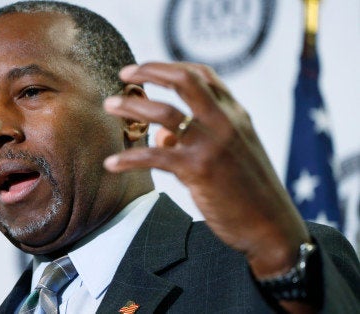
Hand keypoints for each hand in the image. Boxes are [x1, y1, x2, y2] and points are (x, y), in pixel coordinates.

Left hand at [103, 63, 309, 278]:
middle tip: (124, 74)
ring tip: (110, 106)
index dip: (169, 67)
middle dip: (149, 70)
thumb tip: (160, 134)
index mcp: (235, 114)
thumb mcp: (230, 153)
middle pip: (184, 81)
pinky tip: (110, 164)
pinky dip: (128, 159)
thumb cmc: (248, 191)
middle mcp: (225, 122)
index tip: (143, 68)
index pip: (202, 75)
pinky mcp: (198, 170)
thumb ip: (197, 137)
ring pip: (164, 113)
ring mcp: (211, 144)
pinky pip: (154, 156)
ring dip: (132, 107)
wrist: (270, 226)